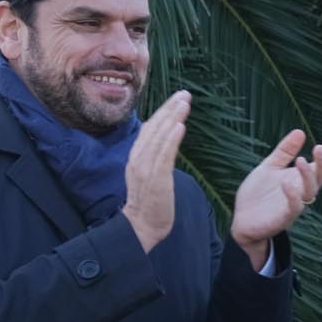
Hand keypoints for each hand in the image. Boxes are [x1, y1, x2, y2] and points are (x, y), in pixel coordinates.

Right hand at [123, 91, 190, 252]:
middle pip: (154, 128)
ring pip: (159, 137)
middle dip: (169, 109)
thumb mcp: (151, 174)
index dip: (163, 113)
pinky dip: (171, 139)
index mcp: (136, 157)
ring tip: (184, 103)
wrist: (140, 227)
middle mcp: (138, 159)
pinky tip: (180, 126)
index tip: (176, 99)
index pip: (150, 129)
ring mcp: (145, 168)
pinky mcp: (155, 179)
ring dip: (172, 118)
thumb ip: (156, 158)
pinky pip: (163, 155)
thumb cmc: (149, 202)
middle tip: (185, 93)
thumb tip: (167, 143)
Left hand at [230, 128, 321, 267]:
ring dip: (308, 176)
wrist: (243, 220)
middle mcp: (301, 192)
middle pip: (321, 178)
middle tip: (320, 147)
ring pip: (310, 192)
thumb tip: (300, 131)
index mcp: (300, 179)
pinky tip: (286, 183)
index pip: (321, 168)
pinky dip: (293, 196)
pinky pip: (294, 208)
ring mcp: (294, 205)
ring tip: (300, 160)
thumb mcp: (269, 167)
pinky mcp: (283, 218)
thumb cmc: (258, 194)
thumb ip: (285, 152)